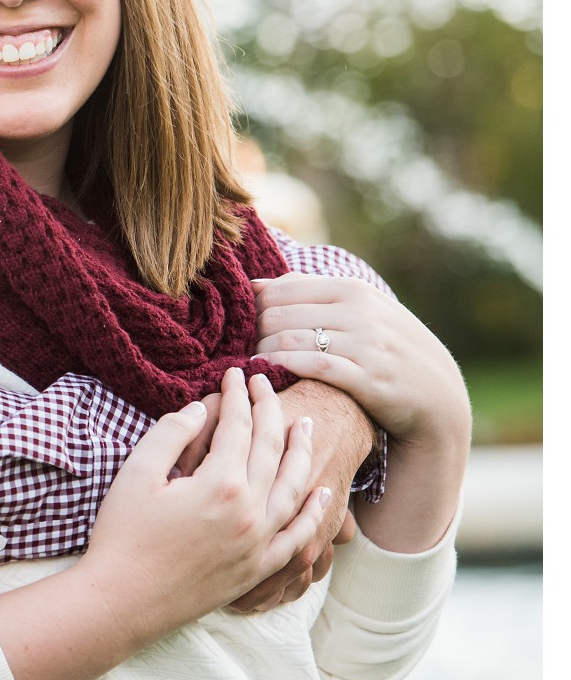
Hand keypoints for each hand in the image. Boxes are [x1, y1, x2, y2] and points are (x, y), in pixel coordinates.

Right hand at [80, 368, 331, 645]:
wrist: (123, 600)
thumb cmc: (122, 535)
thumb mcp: (136, 474)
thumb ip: (170, 434)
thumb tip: (199, 409)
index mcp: (220, 484)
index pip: (239, 427)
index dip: (236, 395)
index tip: (234, 374)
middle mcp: (250, 511)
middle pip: (271, 449)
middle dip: (269, 410)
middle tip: (264, 383)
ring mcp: (259, 543)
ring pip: (295, 487)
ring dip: (302, 452)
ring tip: (305, 425)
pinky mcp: (258, 568)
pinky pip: (299, 537)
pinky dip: (315, 513)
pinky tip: (325, 493)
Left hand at [254, 275, 470, 554]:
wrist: (437, 396)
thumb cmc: (386, 350)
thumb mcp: (358, 311)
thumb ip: (309, 293)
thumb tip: (256, 283)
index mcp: (353, 290)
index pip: (281, 289)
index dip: (254, 309)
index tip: (243, 327)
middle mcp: (360, 312)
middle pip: (278, 314)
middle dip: (253, 334)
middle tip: (241, 350)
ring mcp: (366, 344)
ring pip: (289, 339)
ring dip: (262, 354)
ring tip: (251, 365)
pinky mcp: (368, 377)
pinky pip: (311, 365)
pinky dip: (282, 367)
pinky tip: (268, 375)